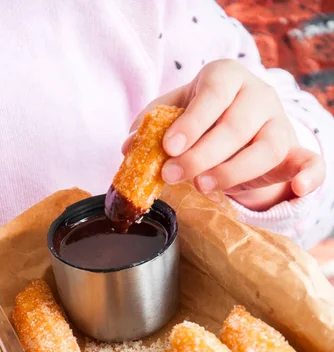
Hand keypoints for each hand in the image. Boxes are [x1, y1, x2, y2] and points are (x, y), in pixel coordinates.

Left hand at [126, 59, 325, 210]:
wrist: (242, 124)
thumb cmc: (205, 116)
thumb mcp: (178, 111)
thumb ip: (155, 124)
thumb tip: (129, 147)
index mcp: (226, 77)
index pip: (212, 95)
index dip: (191, 123)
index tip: (169, 148)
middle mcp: (258, 95)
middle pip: (236, 126)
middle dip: (201, 154)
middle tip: (174, 175)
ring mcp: (279, 123)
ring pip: (266, 148)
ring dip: (233, 171)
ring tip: (203, 186)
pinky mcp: (293, 149)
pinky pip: (310, 161)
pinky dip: (309, 175)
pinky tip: (299, 187)